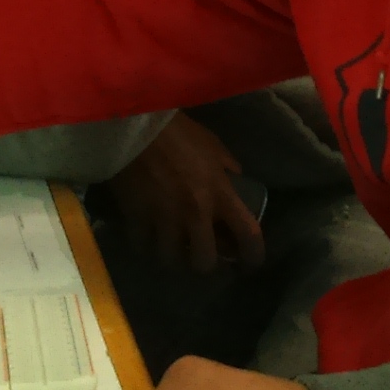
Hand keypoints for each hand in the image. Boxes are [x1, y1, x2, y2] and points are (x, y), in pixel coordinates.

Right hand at [105, 114, 262, 273]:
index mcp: (220, 193)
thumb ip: (226, 169)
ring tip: (172, 247)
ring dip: (174, 256)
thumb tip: (235, 181)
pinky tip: (148, 235)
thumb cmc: (179, 133)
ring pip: (171, 260)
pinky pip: (142, 245)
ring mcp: (164, 219)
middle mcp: (195, 213)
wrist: (136, 126)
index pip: (247, 235)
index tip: (250, 263)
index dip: (253, 256)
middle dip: (204, 261)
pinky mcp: (136, 218)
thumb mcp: (213, 146)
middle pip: (204, 262)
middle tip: (201, 252)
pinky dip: (146, 243)